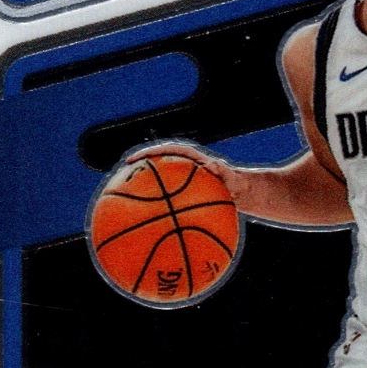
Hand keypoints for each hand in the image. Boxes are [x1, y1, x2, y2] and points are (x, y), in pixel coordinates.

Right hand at [124, 140, 247, 206]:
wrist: (241, 192)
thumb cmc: (237, 184)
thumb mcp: (233, 177)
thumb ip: (224, 171)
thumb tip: (214, 164)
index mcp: (193, 158)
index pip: (168, 151)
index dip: (151, 153)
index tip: (136, 159)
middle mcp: (185, 166)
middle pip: (159, 161)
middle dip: (142, 162)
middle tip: (125, 168)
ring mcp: (183, 179)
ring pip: (162, 178)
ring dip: (147, 182)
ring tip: (129, 190)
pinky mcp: (185, 191)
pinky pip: (170, 194)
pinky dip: (161, 202)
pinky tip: (150, 216)